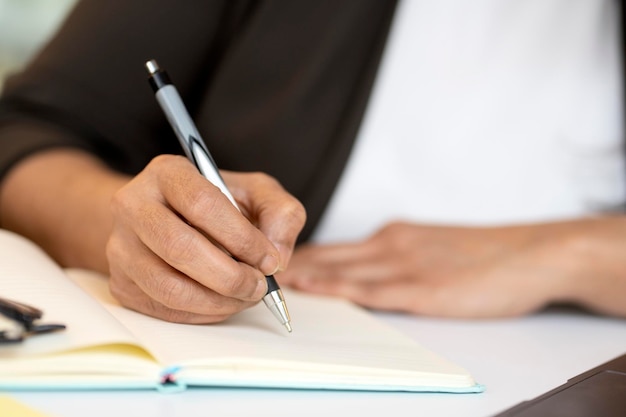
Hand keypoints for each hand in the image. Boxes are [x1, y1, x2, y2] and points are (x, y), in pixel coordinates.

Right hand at [106, 155, 304, 322]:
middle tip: (259, 286)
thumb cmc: (217, 206)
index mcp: (168, 173)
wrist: (169, 219)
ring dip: (218, 301)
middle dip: (230, 276)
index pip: (203, 204)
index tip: (269, 259)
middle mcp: (133, 205)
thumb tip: (276, 255)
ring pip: (169, 287)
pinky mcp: (120, 282)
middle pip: (180, 248)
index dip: (242, 237)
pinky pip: (163, 309)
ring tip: (244, 296)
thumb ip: (280, 213)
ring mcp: (120, 246)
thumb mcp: (256, 193)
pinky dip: (201, 314)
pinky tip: (222, 302)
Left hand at [278, 220, 616, 317]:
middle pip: (332, 255)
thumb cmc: (488, 254)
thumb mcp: (434, 245)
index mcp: (395, 235)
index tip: (277, 260)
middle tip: (258, 266)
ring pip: (343, 270)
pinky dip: (338, 290)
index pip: (338, 247)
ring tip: (271, 280)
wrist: (534, 253)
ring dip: (307, 275)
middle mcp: (393, 245)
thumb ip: (400, 255)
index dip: (305, 255)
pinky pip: (372, 290)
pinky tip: (316, 292)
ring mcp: (406, 266)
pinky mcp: (424, 289)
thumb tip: (367, 267)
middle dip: (295, 262)